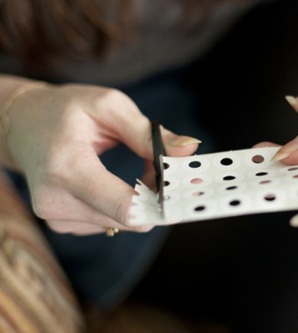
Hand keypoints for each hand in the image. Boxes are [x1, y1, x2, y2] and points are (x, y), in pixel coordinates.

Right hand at [7, 83, 199, 234]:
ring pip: (123, 223)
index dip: (161, 205)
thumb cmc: (66, 110)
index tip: (184, 192)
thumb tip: (189, 149)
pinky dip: (124, 206)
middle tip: (160, 167)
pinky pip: (110, 223)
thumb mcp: (110, 107)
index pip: (124, 207)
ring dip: (140, 201)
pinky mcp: (62, 223)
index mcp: (68, 168)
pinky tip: (116, 182)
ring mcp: (57, 217)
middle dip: (154, 197)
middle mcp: (57, 201)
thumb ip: (150, 134)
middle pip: (129, 218)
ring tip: (134, 169)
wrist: (23, 124)